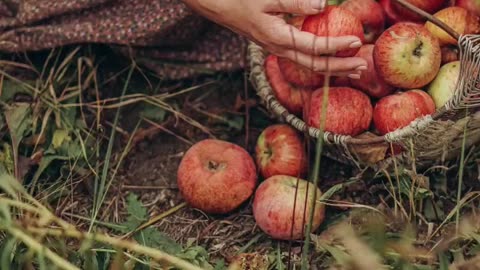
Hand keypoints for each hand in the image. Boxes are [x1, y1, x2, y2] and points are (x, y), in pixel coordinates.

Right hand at [181, 0, 367, 77]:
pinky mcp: (276, 45)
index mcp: (278, 39)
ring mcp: (277, 49)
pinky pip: (302, 57)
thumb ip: (293, 1)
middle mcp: (279, 49)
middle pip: (314, 65)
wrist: (218, 6)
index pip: (314, 47)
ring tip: (352, 68)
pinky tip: (329, 57)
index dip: (336, 46)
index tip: (356, 42)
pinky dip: (319, 60)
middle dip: (340, 68)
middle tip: (363, 67)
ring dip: (332, 67)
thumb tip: (322, 5)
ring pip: (308, 65)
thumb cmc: (241, 0)